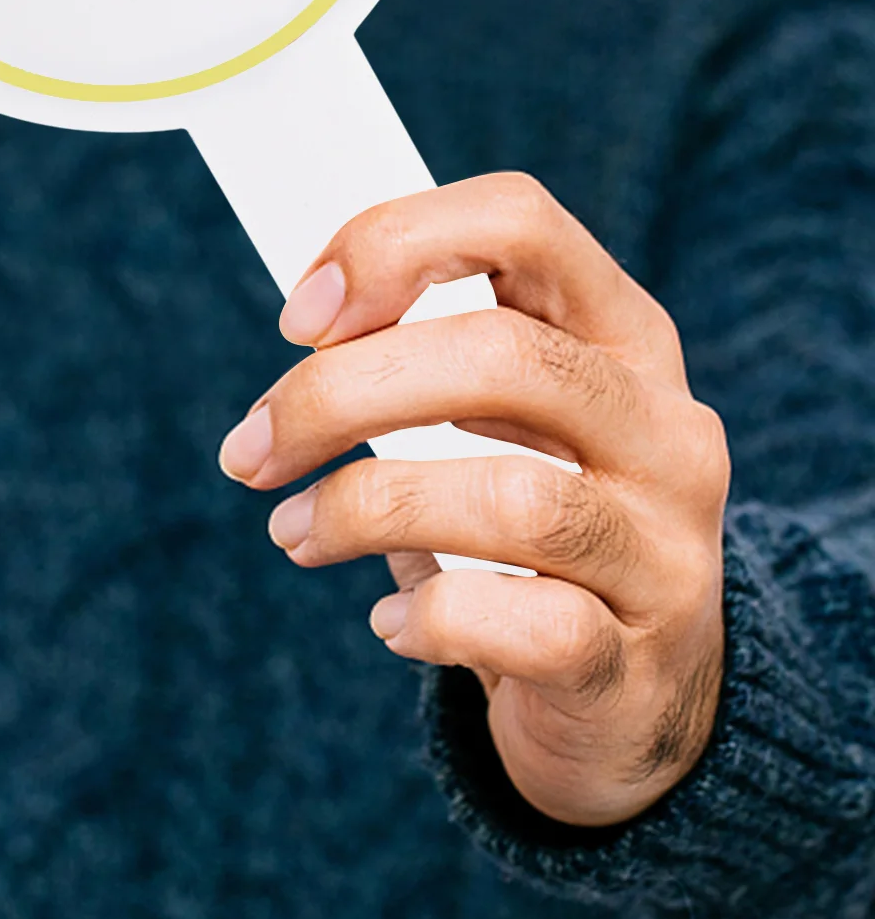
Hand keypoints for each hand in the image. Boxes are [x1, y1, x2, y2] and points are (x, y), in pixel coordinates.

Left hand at [218, 173, 729, 828]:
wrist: (637, 695)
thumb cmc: (535, 531)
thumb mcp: (508, 419)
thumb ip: (427, 358)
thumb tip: (308, 321)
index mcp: (622, 336)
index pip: (522, 222)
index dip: (394, 244)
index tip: (299, 318)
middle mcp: (666, 428)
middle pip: (503, 357)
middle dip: (342, 394)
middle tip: (253, 450)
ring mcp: (666, 549)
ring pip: (512, 498)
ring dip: (364, 510)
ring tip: (295, 532)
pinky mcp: (636, 662)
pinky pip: (529, 628)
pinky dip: (430, 619)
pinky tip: (391, 622)